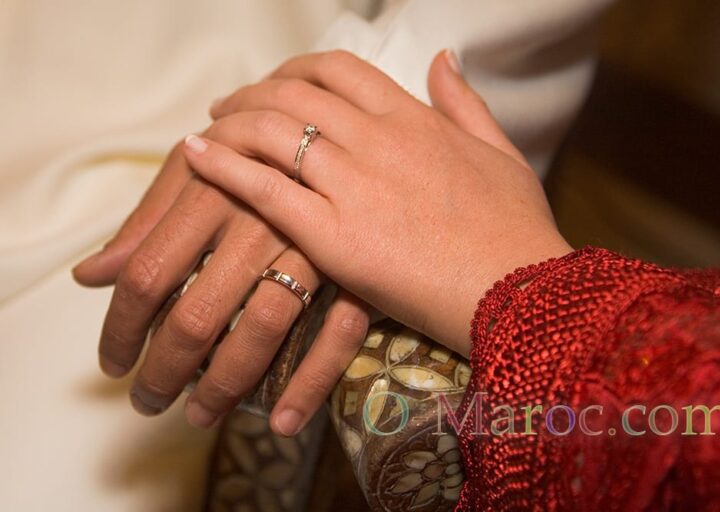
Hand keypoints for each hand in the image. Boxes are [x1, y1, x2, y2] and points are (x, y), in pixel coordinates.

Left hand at [72, 112, 368, 436]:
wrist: (350, 136)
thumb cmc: (259, 152)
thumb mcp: (198, 169)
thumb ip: (147, 222)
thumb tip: (89, 277)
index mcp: (210, 186)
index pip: (146, 272)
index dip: (120, 329)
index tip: (113, 364)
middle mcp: (258, 215)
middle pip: (197, 312)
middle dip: (163, 371)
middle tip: (148, 401)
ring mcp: (312, 243)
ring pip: (262, 327)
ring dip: (224, 385)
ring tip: (199, 414)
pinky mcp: (358, 266)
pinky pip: (337, 332)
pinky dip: (309, 383)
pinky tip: (283, 421)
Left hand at [184, 49, 572, 356]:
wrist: (518, 291)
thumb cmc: (516, 228)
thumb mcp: (501, 152)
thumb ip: (465, 102)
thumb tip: (442, 57)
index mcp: (415, 119)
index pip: (340, 70)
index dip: (298, 68)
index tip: (278, 83)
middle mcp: (377, 140)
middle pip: (294, 93)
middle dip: (252, 92)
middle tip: (228, 108)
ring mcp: (353, 185)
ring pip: (271, 131)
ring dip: (229, 123)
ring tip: (206, 132)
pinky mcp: (334, 236)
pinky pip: (265, 188)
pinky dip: (223, 166)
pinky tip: (195, 156)